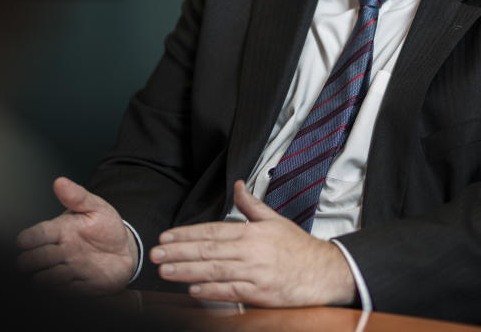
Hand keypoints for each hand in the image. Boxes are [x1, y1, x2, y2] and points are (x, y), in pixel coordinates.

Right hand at [16, 177, 136, 294]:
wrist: (125, 250)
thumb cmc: (105, 226)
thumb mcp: (96, 207)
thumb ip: (78, 196)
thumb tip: (60, 181)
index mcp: (59, 231)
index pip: (37, 235)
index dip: (29, 238)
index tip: (23, 241)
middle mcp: (59, 253)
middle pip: (36, 259)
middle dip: (34, 259)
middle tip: (41, 258)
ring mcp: (67, 271)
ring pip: (47, 279)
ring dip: (51, 276)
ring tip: (66, 268)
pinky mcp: (79, 288)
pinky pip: (68, 293)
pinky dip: (68, 290)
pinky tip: (76, 282)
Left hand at [150, 180, 355, 306]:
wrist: (325, 272)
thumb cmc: (298, 248)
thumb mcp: (275, 220)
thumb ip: (251, 205)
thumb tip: (237, 185)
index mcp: (252, 233)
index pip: (212, 231)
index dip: (186, 234)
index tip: (166, 237)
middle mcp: (250, 252)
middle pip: (207, 250)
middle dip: (178, 252)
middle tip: (155, 254)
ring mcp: (255, 273)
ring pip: (214, 271)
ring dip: (187, 271)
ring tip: (166, 271)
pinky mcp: (260, 294)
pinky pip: (230, 292)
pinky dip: (210, 292)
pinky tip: (192, 290)